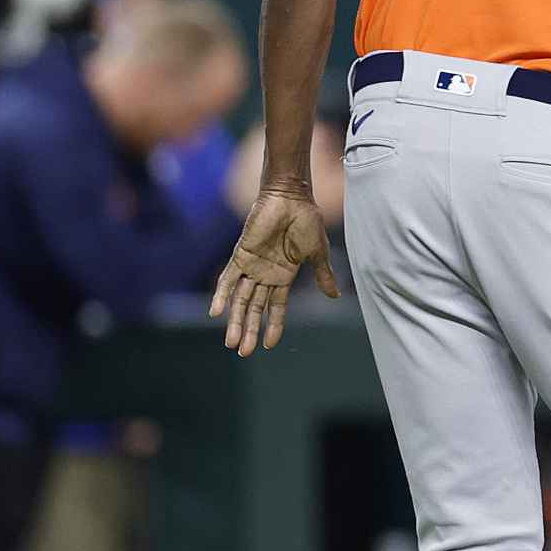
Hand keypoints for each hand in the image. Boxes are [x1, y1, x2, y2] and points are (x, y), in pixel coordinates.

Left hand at [209, 186, 340, 355]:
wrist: (292, 198)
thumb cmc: (307, 221)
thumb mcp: (317, 253)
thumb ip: (323, 275)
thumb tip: (335, 296)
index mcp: (284, 276)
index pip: (276, 307)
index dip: (273, 326)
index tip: (267, 346)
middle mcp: (265, 274)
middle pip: (255, 308)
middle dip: (249, 330)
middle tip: (243, 352)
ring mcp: (252, 266)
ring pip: (240, 299)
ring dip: (235, 321)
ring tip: (231, 342)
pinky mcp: (241, 255)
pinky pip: (227, 278)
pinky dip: (221, 295)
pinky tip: (215, 313)